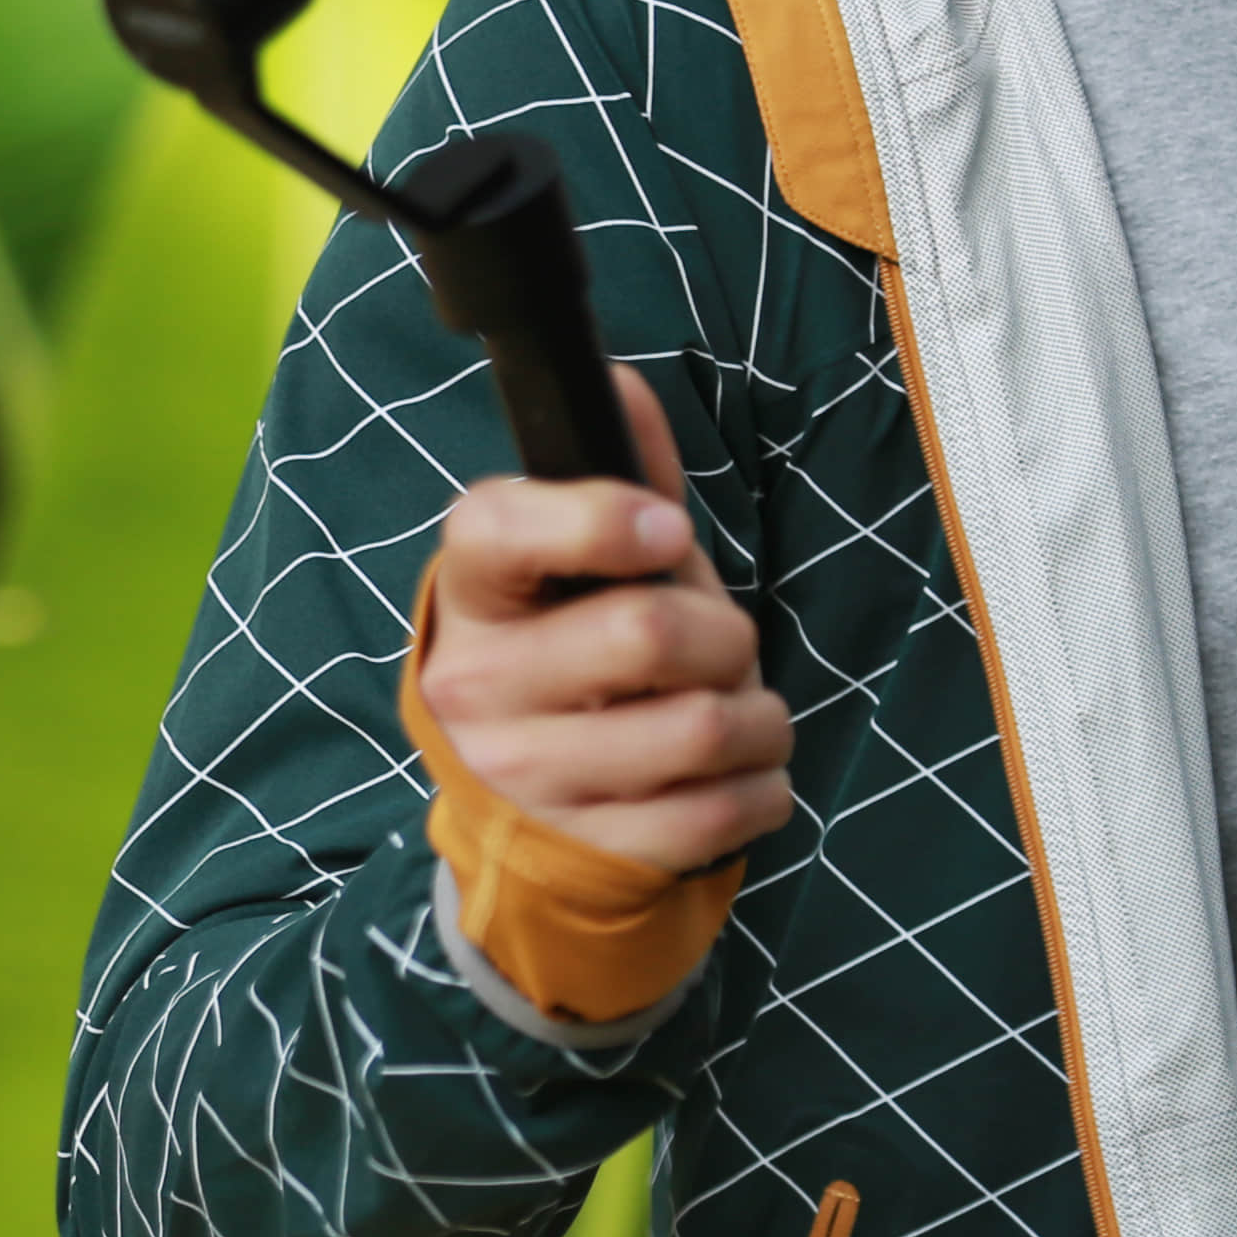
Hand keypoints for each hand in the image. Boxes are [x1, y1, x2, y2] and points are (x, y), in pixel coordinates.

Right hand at [412, 364, 794, 874]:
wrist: (525, 813)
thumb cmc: (573, 656)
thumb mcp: (582, 569)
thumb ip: (614, 478)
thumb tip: (622, 384)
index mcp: (473, 591)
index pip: (503, 529)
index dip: (600, 519)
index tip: (667, 530)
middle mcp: (479, 685)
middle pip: (648, 631)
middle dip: (727, 632)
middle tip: (725, 647)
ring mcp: (528, 778)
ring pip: (705, 727)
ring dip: (760, 716)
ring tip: (744, 714)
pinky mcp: (588, 852)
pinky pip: (722, 810)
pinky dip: (763, 785)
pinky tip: (741, 772)